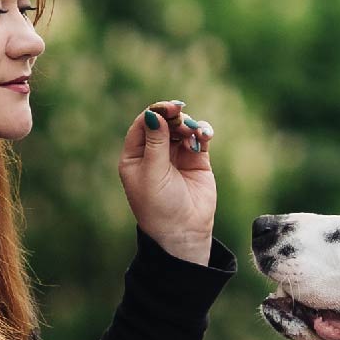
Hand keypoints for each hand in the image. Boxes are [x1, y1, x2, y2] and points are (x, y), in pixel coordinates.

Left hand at [119, 101, 217, 264]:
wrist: (183, 231)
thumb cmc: (160, 207)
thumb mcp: (153, 173)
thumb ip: (156, 142)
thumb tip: (154, 113)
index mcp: (135, 156)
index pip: (143, 125)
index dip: (155, 113)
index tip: (169, 108)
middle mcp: (154, 153)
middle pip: (164, 123)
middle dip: (174, 117)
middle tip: (183, 118)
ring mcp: (176, 155)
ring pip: (182, 128)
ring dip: (189, 125)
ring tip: (194, 132)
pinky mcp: (197, 160)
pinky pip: (199, 138)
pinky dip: (202, 132)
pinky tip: (204, 135)